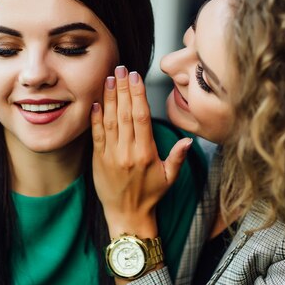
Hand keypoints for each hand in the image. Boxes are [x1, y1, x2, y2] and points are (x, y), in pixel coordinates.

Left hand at [91, 65, 192, 237]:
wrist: (127, 216)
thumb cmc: (150, 196)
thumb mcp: (169, 178)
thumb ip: (177, 157)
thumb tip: (189, 140)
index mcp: (146, 153)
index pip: (141, 118)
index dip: (138, 95)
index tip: (136, 77)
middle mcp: (127, 152)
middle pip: (125, 114)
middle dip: (122, 89)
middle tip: (121, 69)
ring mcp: (111, 155)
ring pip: (110, 121)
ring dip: (109, 98)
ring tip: (109, 79)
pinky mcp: (98, 160)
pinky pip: (96, 135)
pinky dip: (95, 118)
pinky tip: (96, 102)